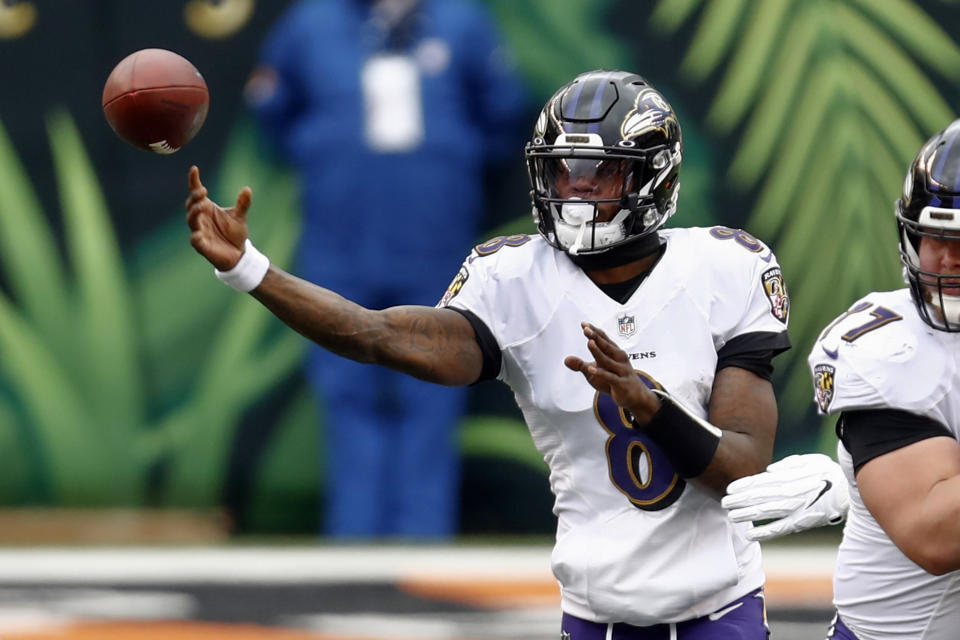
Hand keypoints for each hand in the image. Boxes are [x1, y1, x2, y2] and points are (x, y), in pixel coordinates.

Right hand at [185, 165, 251, 270]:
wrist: (238, 254)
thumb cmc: (235, 234)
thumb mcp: (240, 217)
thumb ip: (243, 204)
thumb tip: (247, 189)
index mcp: (207, 208)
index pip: (196, 192)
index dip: (193, 181)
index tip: (194, 169)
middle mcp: (200, 218)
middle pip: (191, 205)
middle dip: (195, 198)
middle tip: (203, 192)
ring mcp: (199, 231)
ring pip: (191, 220)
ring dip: (194, 213)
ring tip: (202, 206)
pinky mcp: (202, 245)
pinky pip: (195, 240)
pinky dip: (196, 236)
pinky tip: (198, 234)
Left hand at [564, 322, 659, 421]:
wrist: (635, 396)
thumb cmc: (614, 381)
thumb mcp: (594, 373)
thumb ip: (581, 365)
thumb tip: (566, 359)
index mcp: (614, 353)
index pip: (603, 339)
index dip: (594, 331)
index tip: (583, 324)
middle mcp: (619, 359)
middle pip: (606, 346)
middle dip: (595, 337)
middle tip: (586, 328)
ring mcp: (621, 371)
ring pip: (607, 360)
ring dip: (598, 351)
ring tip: (589, 342)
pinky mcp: (621, 383)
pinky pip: (610, 377)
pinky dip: (601, 373)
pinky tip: (591, 369)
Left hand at [721, 453, 849, 541]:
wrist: (851, 490)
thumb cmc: (828, 473)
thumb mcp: (809, 461)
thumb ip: (788, 465)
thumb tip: (770, 470)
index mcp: (789, 478)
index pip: (760, 482)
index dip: (743, 486)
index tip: (729, 488)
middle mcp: (789, 493)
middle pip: (758, 497)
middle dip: (739, 500)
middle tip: (724, 502)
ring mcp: (795, 509)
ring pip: (764, 512)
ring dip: (746, 514)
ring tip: (731, 516)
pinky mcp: (802, 523)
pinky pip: (780, 529)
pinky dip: (764, 532)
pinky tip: (750, 535)